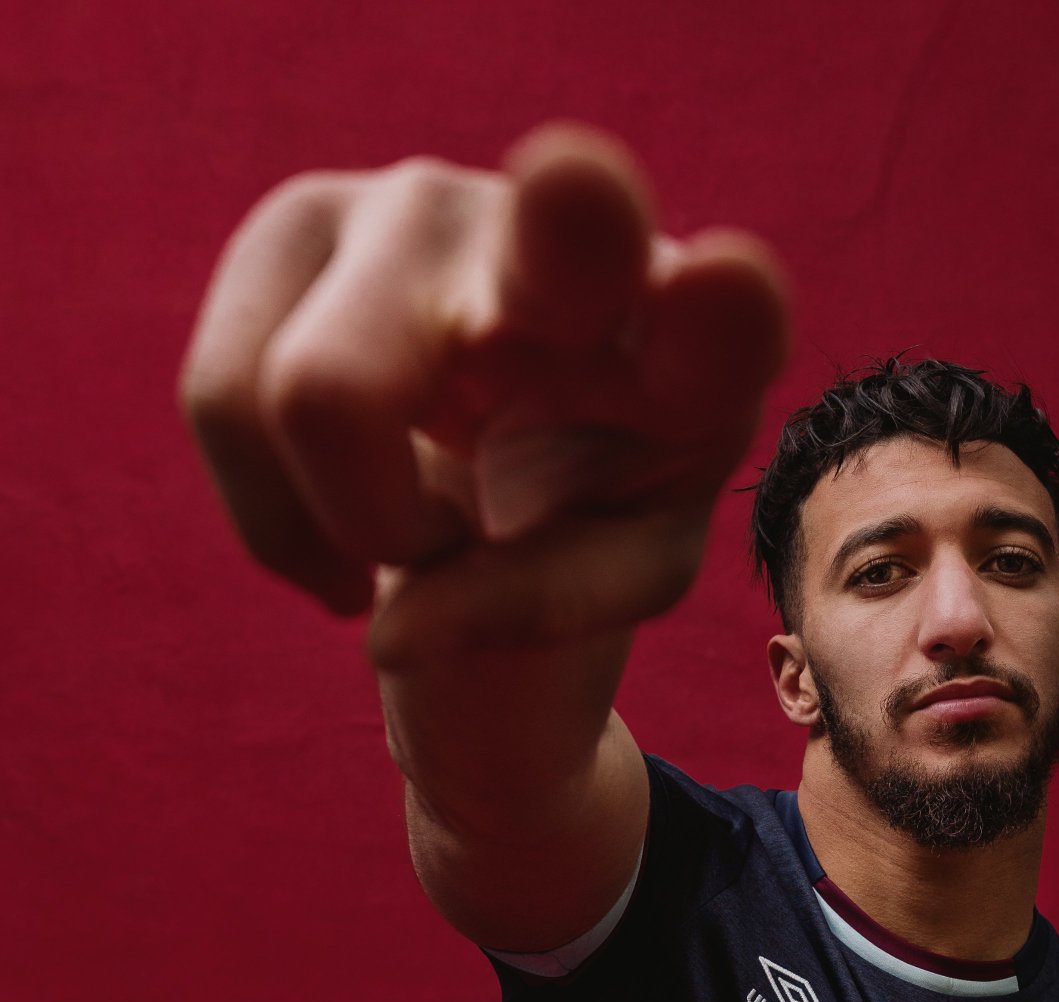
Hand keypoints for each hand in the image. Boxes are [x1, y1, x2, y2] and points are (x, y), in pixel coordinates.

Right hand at [176, 122, 791, 662]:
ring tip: (420, 535)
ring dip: (353, 524)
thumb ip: (551, 605)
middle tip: (460, 500)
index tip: (728, 288)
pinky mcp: (297, 221)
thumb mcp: (615, 576)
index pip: (720, 316)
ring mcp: (425, 207)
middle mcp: (575, 235)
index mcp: (694, 344)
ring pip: (315, 394)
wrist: (497, 459)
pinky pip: (226, 399)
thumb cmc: (588, 504)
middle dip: (545, 264)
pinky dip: (275, 515)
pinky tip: (344, 516)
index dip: (721, 307)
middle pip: (554, 234)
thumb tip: (394, 632)